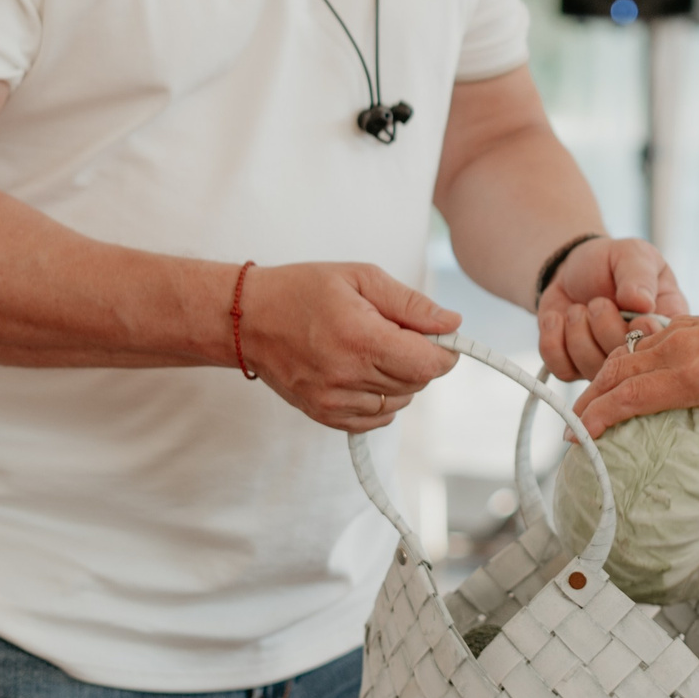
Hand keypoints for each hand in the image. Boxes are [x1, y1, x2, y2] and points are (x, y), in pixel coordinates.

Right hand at [234, 262, 460, 433]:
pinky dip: (381, 398)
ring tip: (374, 350)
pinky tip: (364, 372)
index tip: (440, 336)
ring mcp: (333, 401)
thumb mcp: (360, 278)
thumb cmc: (302, 291)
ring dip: (400, 378)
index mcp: (361, 339)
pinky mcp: (324, 415)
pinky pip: (376, 418)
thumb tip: (451, 323)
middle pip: (417, 383)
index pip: (428, 364)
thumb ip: (410, 304)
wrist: (247, 319)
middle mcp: (347, 376)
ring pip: (399, 401)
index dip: (445, 351)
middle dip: (419, 358)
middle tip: (397, 333)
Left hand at [538, 237, 689, 381]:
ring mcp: (607, 365)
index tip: (631, 310)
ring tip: (578, 308)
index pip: (663, 348)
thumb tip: (642, 302)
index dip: (643, 332)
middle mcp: (639, 352)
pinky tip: (558, 319)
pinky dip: (553, 341)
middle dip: (604, 327)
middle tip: (598, 301)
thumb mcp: (631, 254)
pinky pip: (562, 370)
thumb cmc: (609, 262)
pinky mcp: (574, 369)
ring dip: (577, 331)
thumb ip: (639, 275)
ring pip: (591, 370)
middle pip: (626, 364)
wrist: (571, 269)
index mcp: (664, 325)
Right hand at [576, 271, 698, 514]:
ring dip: (602, 379)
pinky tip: (622, 381)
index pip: (629, 395)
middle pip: (615, 372)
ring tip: (588, 408)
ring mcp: (680, 330)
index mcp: (692, 372)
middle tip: (570, 429)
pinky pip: (641, 342)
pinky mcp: (686, 323)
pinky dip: (623, 362)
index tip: (577, 439)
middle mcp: (678, 346)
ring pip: (625, 353)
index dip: (598, 417)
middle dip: (587, 400)